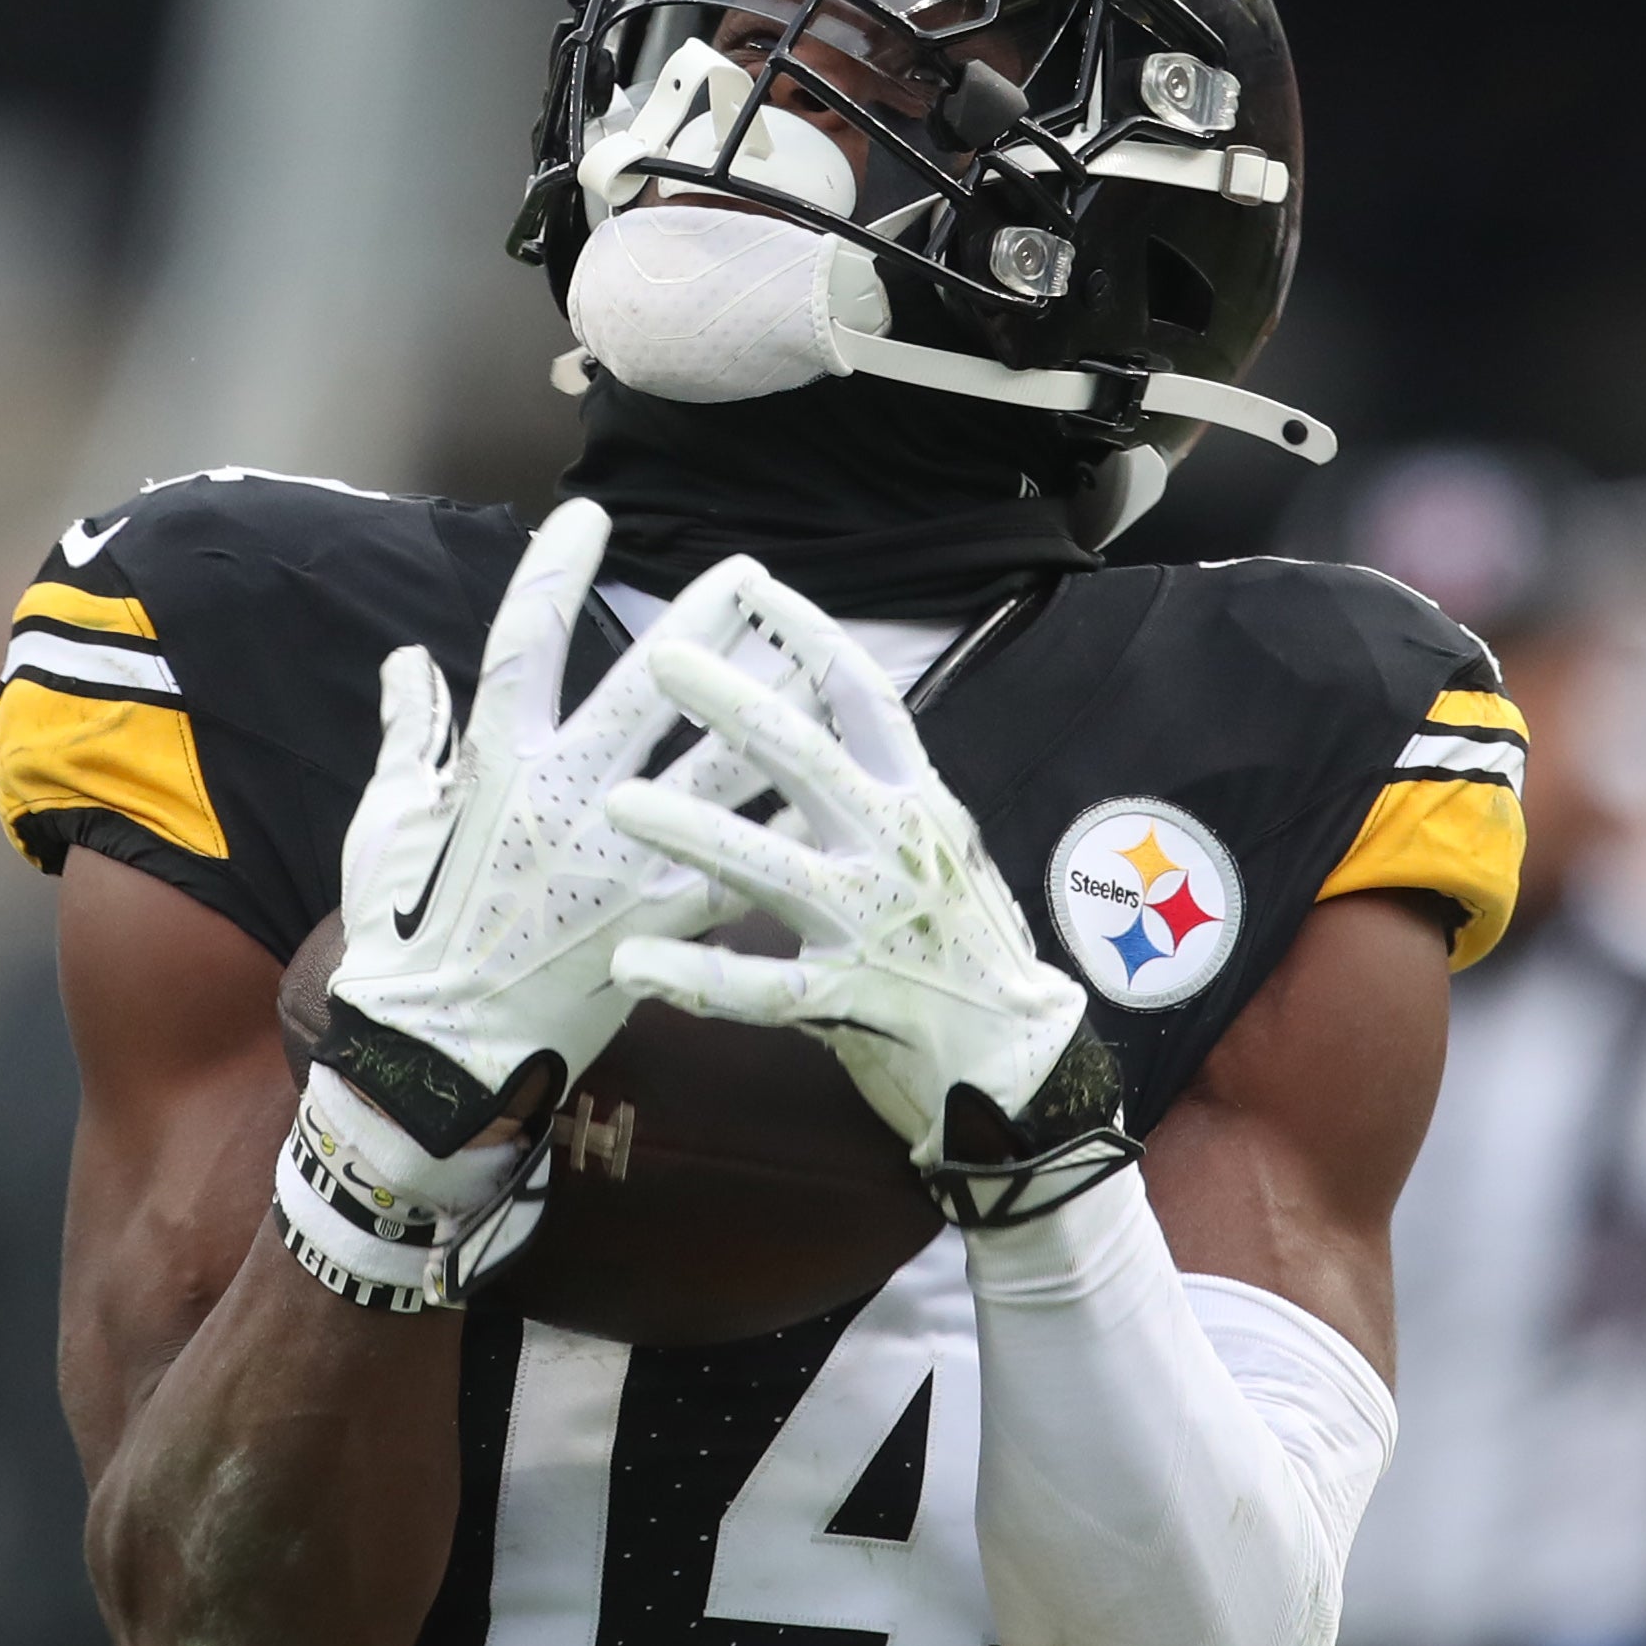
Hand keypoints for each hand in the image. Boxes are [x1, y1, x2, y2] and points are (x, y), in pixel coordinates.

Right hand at [319, 499, 792, 1156]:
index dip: (554, 572)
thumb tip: (409, 663)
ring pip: (713, 766)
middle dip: (703, 626)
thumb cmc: (402, 936)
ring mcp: (616, 860)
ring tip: (812, 656)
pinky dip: (786, 825)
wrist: (433, 1051)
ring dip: (770, 706)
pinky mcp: (657, 925)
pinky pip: (741, 864)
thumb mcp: (386, 824)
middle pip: (649, 689)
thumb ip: (408, 737)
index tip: (590, 514)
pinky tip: (832, 790)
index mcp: (493, 767)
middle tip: (747, 575)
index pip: (524, 643)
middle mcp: (563, 800)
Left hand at [604, 569, 1089, 1165]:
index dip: (812, 636)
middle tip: (663, 658)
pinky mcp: (856, 1000)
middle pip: (812, 761)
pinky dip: (697, 977)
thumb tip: (806, 711)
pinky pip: (765, 988)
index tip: (755, 583)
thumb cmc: (959, 945)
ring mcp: (878, 925)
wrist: (1025, 1061)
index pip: (865, 699)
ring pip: (775, 868)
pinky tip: (633, 965)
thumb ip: (867, 790)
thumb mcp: (928, 846)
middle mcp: (898, 848)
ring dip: (696, 831)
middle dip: (737, 705)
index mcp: (914, 801)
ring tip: (620, 804)